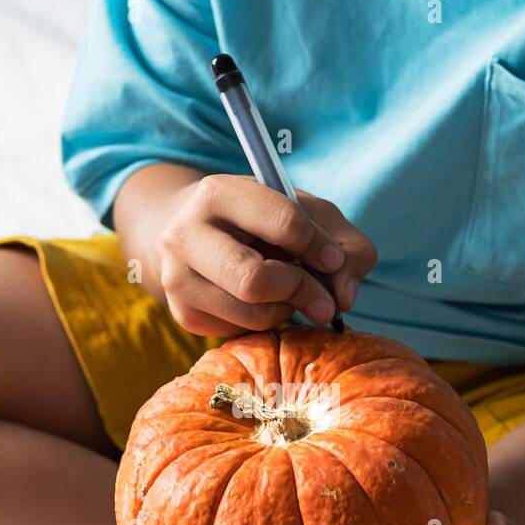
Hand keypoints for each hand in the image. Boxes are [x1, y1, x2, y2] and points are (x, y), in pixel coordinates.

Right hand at [153, 174, 376, 335]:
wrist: (197, 234)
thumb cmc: (262, 220)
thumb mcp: (307, 213)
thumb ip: (347, 246)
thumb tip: (344, 297)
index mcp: (218, 193)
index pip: (282, 223)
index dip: (319, 247)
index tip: (334, 259)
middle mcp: (184, 235)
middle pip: (255, 280)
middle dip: (301, 291)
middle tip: (324, 302)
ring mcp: (177, 278)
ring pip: (251, 313)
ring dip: (286, 310)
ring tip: (289, 293)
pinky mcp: (183, 313)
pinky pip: (241, 331)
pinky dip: (265, 322)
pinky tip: (262, 302)